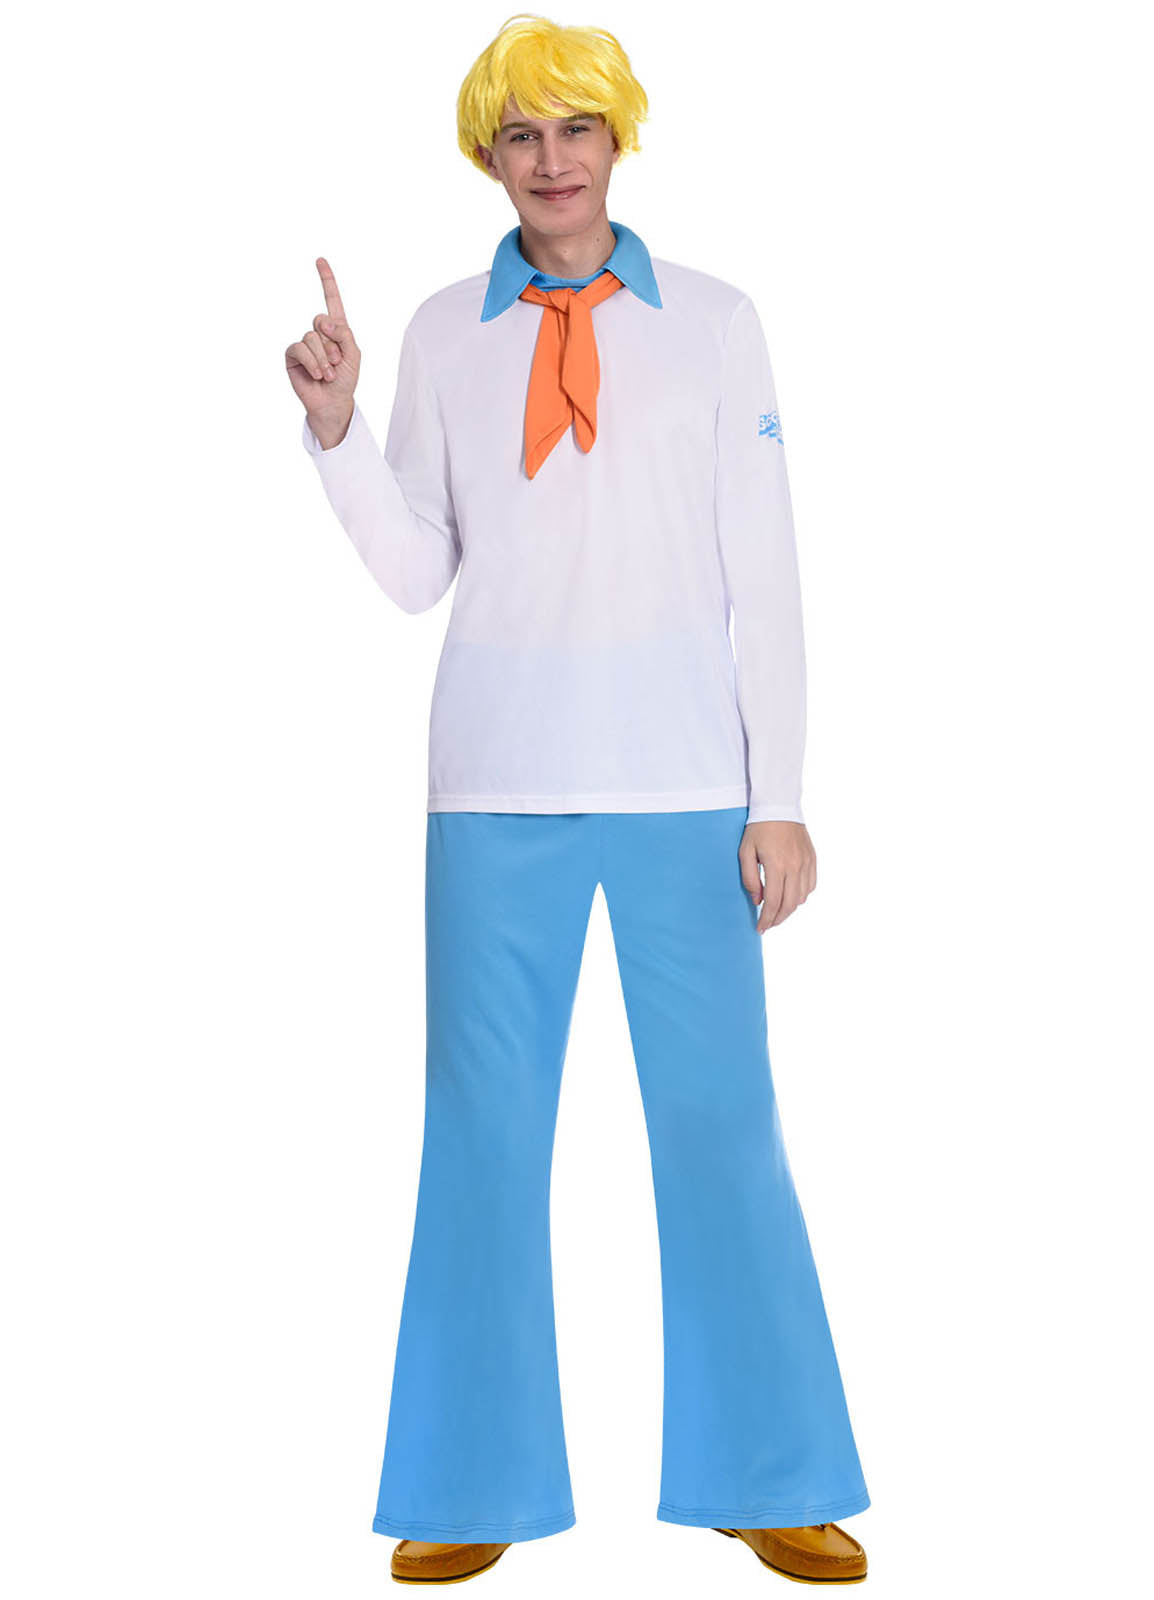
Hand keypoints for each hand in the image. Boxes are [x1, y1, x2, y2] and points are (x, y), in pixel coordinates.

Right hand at [285, 256, 360, 439]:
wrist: (333, 402)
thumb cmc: (345, 380)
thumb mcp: (354, 355)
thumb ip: (345, 334)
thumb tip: (324, 321)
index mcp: (336, 329)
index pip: (331, 301)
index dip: (326, 281)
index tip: (320, 260)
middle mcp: (318, 333)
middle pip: (321, 320)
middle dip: (333, 344)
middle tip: (337, 363)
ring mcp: (304, 343)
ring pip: (312, 337)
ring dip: (324, 358)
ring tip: (328, 374)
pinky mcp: (292, 355)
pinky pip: (300, 348)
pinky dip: (312, 362)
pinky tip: (317, 375)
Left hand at [739, 820, 815, 932]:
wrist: (779, 807)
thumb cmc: (758, 829)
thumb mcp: (745, 852)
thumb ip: (750, 878)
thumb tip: (758, 900)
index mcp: (776, 865)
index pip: (773, 902)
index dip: (766, 919)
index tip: (760, 928)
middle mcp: (795, 867)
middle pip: (789, 905)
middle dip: (778, 919)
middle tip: (767, 925)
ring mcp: (806, 863)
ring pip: (801, 898)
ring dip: (789, 909)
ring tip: (777, 913)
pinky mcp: (812, 859)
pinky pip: (810, 886)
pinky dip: (801, 896)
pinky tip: (791, 898)